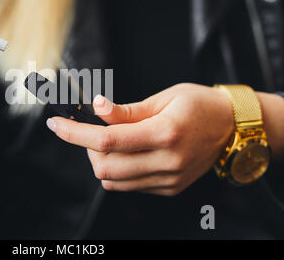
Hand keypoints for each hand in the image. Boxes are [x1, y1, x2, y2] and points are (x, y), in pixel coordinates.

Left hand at [46, 83, 235, 195]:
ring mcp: (168, 179)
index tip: (55, 124)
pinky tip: (126, 152)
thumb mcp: (163, 98)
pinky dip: (116, 170)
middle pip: (104, 166)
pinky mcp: (169, 188)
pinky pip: (128, 185)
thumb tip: (96, 108)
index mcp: (165, 133)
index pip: (106, 139)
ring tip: (111, 140)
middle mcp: (167, 161)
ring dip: (99, 160)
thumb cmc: (198, 105)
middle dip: (86, 147)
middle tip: (91, 129)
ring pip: (112, 181)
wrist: (231, 128)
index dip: (74, 132)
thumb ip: (126, 110)